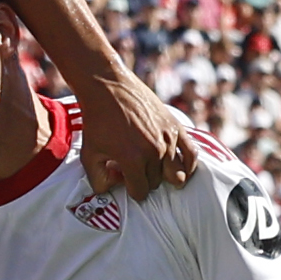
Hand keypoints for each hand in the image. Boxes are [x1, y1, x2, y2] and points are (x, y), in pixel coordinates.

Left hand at [73, 76, 194, 201]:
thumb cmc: (97, 121)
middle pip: (156, 183)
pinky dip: (189, 165)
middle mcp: (154, 151)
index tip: (125, 181)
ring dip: (164, 174)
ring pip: (174, 172)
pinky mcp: (176, 126)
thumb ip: (98, 180)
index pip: (141, 192)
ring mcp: (168, 138)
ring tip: (155, 170)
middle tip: (133, 169)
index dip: (131, 190)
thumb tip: (111, 191)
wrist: (109, 87)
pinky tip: (182, 169)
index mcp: (132, 159)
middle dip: (145, 180)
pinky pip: (192, 153)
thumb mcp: (88, 154)